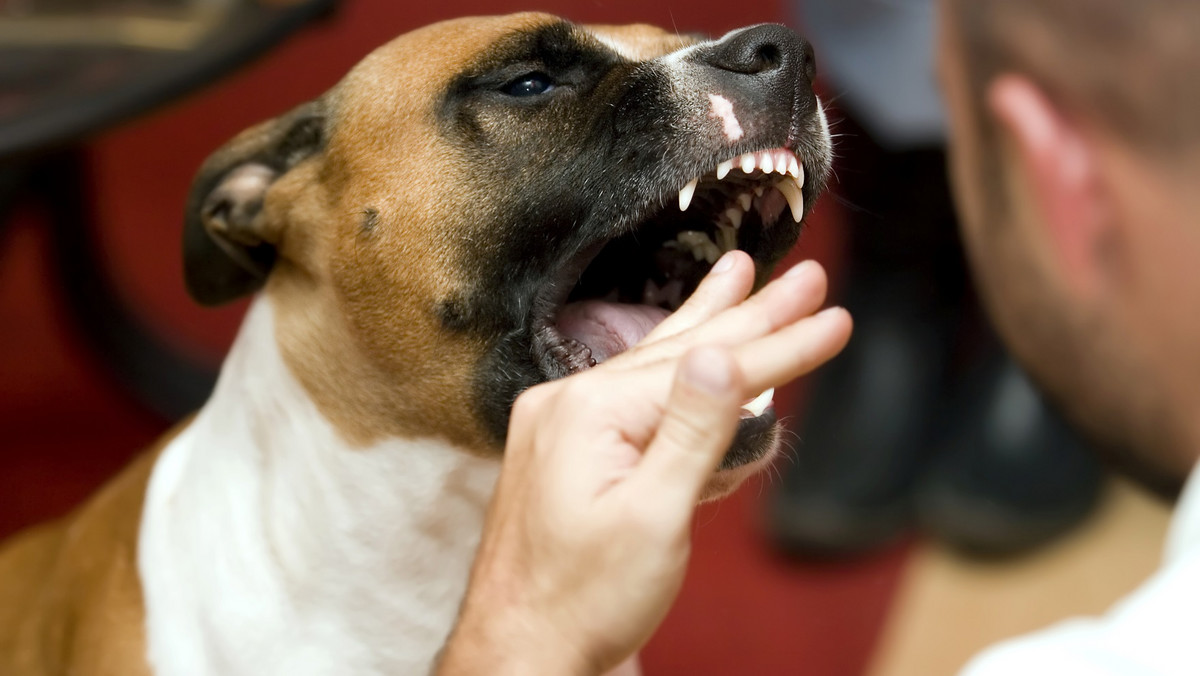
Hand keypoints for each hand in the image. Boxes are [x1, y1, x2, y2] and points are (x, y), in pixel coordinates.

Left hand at [437, 252, 851, 674]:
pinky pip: (633, 398)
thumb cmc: (581, 602)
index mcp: (589, 412)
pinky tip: (695, 352)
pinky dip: (675, 375)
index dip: (779, 348)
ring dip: (710, 324)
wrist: (520, 652)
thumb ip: (690, 432)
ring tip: (742, 278)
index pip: (708, 371)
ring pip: (654, 366)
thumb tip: (719, 357)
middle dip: (753, 317)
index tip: (834, 321)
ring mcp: (563, 423)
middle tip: (807, 279)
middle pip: (681, 351)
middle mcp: (569, 403)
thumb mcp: (652, 518)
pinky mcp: (566, 448)